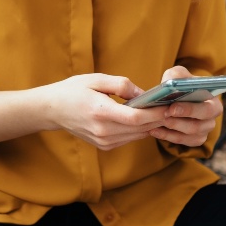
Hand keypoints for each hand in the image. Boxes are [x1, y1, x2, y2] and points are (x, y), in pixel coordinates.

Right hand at [43, 73, 169, 150]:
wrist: (52, 109)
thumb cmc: (73, 90)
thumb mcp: (96, 79)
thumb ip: (121, 85)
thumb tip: (143, 93)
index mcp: (100, 112)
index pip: (136, 118)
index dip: (155, 113)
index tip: (168, 105)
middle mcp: (103, 131)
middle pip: (140, 128)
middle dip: (158, 119)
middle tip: (172, 107)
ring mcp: (103, 141)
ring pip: (137, 135)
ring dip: (150, 125)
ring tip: (162, 112)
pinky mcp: (104, 146)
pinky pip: (129, 139)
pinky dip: (139, 130)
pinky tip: (144, 120)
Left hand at [148, 65, 224, 146]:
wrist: (175, 96)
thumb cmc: (180, 84)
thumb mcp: (178, 75)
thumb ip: (176, 77)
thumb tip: (170, 85)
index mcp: (213, 102)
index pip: (209, 109)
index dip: (191, 110)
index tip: (172, 107)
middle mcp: (211, 119)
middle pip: (199, 125)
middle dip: (179, 120)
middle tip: (164, 114)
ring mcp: (204, 131)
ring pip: (189, 134)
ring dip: (172, 127)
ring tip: (156, 121)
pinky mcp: (194, 140)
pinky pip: (181, 141)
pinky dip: (166, 136)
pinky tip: (154, 130)